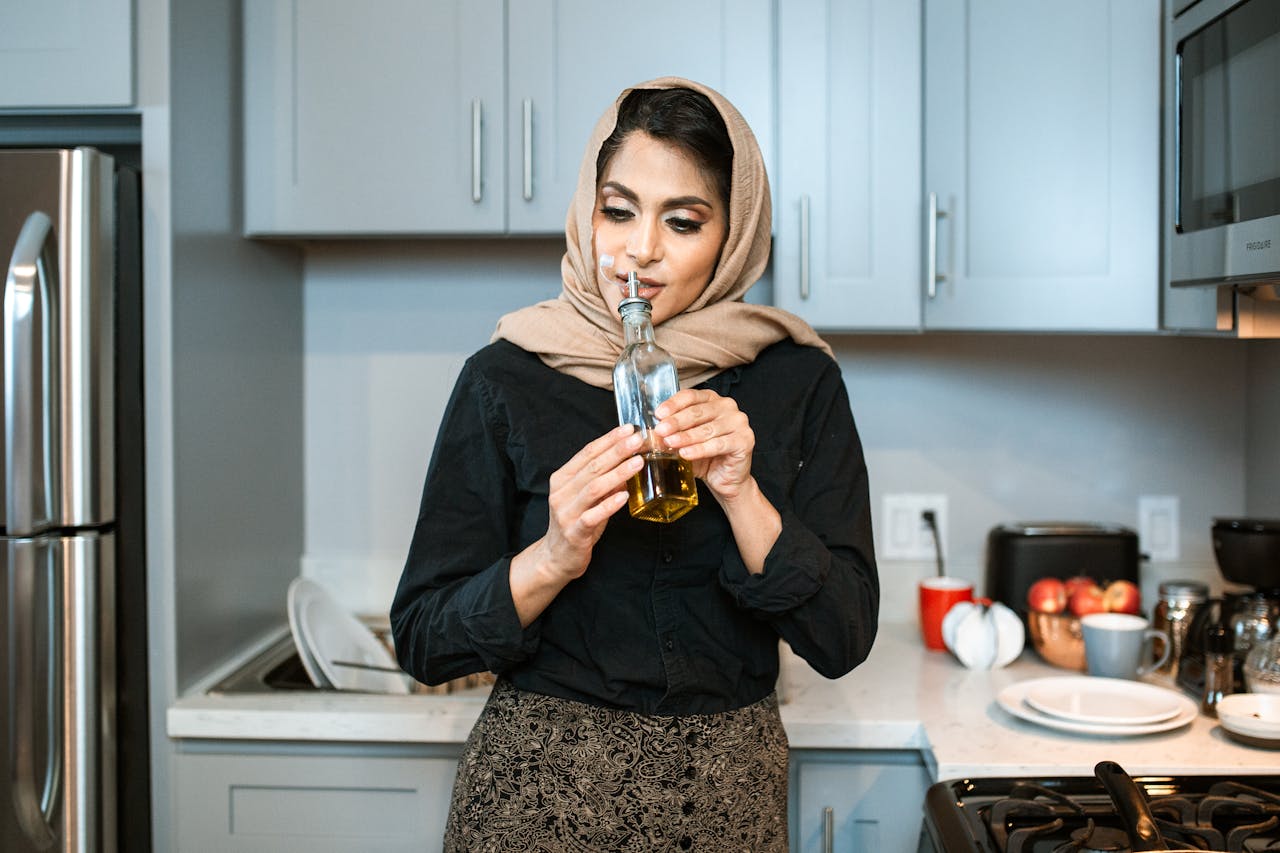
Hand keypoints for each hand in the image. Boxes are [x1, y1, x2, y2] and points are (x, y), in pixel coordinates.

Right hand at [536, 424, 643, 582]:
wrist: (556, 556)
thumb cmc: (576, 522)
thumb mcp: (588, 497)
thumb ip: (605, 479)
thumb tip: (631, 460)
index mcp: (562, 478)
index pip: (587, 452)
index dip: (609, 439)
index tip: (629, 429)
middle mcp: (560, 492)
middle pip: (592, 466)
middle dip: (617, 451)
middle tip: (638, 440)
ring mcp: (566, 512)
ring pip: (594, 488)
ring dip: (618, 473)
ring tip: (638, 462)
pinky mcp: (574, 532)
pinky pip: (593, 516)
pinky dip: (609, 505)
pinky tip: (625, 496)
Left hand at [654, 389, 755, 502]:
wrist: (725, 479)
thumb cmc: (705, 457)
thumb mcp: (683, 442)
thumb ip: (669, 434)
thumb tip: (648, 435)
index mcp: (712, 399)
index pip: (691, 396)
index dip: (673, 404)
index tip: (658, 414)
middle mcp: (727, 406)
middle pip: (697, 411)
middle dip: (676, 422)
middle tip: (660, 430)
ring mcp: (739, 422)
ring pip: (707, 429)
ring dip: (686, 437)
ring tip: (669, 443)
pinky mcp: (745, 440)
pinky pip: (718, 444)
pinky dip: (700, 449)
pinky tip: (685, 454)